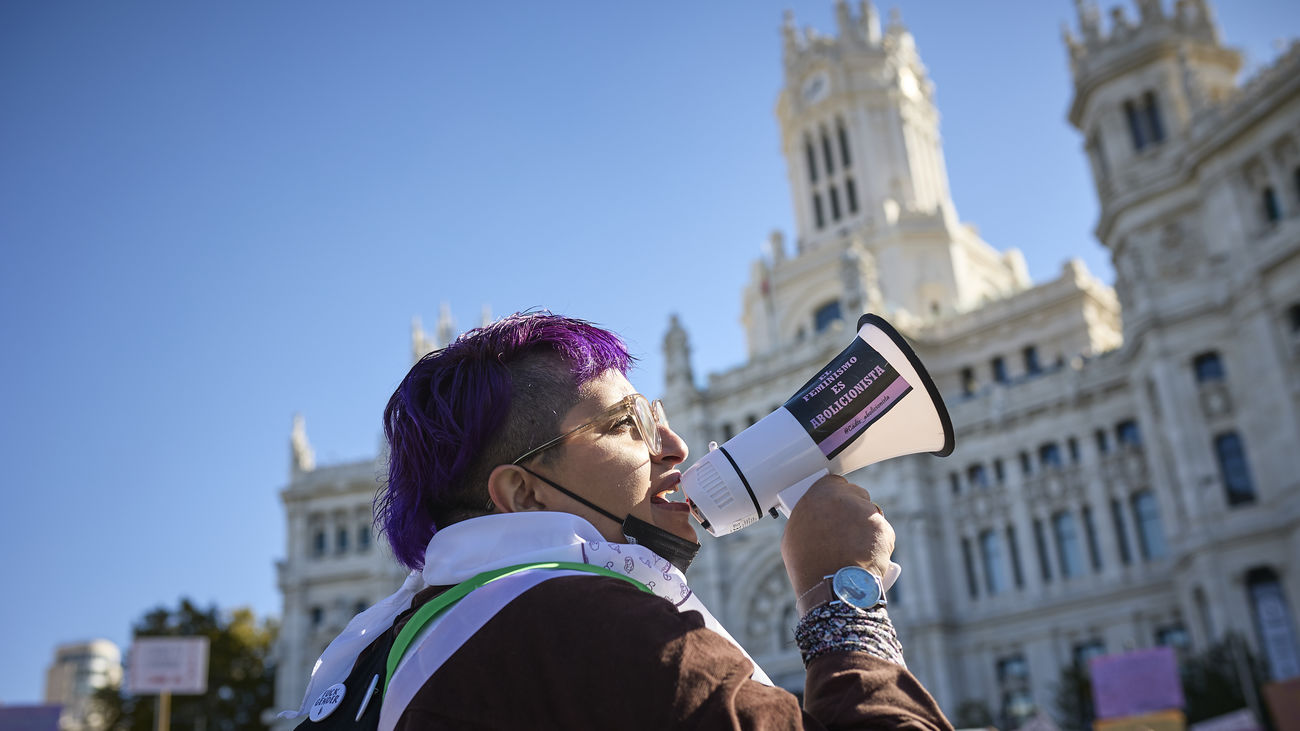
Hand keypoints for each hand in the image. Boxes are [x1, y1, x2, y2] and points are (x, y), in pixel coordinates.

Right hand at [780, 474, 894, 597]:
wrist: (833, 587)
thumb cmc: (809, 566)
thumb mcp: (795, 535)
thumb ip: (809, 517)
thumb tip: (816, 519)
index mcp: (820, 493)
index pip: (834, 484)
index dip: (836, 497)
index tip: (835, 507)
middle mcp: (846, 497)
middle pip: (856, 496)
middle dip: (853, 510)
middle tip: (845, 530)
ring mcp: (867, 513)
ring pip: (870, 515)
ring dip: (865, 528)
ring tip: (853, 550)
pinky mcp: (884, 529)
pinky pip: (882, 533)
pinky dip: (877, 544)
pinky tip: (864, 558)